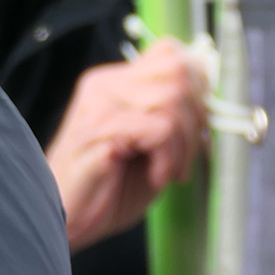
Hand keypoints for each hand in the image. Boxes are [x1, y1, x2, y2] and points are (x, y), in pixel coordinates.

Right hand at [46, 38, 207, 249]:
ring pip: (173, 98)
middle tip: (188, 152)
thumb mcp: (147, 148)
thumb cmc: (106, 190)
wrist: (64, 222)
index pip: (169, 52)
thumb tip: (210, 102)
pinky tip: (156, 176)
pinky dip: (169, 157)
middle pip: (178, 70)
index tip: (200, 122)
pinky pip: (161, 128)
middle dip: (197, 115)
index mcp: (114, 83)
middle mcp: (105, 85)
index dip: (197, 83)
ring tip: (170, 171)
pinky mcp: (102, 129)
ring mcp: (101, 104)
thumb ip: (171, 119)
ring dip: (185, 143)